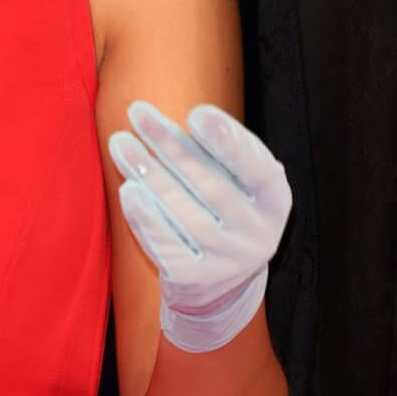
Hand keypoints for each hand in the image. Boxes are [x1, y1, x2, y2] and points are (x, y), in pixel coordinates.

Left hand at [108, 100, 291, 354]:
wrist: (219, 284)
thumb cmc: (223, 212)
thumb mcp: (237, 182)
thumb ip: (216, 153)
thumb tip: (167, 123)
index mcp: (274, 200)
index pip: (256, 168)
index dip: (228, 142)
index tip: (196, 114)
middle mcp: (257, 233)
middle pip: (211, 185)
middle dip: (171, 145)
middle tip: (137, 112)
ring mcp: (227, 261)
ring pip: (184, 213)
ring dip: (149, 174)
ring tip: (121, 144)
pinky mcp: (195, 279)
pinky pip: (166, 245)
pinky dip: (145, 216)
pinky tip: (129, 190)